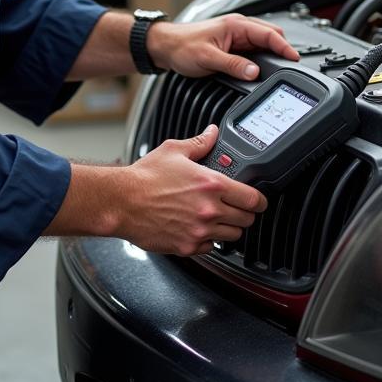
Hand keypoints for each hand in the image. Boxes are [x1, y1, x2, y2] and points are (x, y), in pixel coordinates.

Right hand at [118, 125, 266, 255]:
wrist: (122, 202)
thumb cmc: (145, 177)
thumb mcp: (174, 150)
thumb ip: (199, 143)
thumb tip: (212, 134)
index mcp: (211, 184)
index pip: (253, 199)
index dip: (260, 200)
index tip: (258, 201)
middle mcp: (209, 210)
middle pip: (246, 220)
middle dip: (244, 213)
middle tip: (236, 207)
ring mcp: (199, 231)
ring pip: (232, 236)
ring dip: (228, 227)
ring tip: (216, 217)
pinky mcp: (187, 247)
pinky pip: (211, 248)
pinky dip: (209, 240)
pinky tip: (198, 228)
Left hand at [148, 13, 299, 81]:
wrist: (164, 46)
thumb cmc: (181, 46)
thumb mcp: (208, 59)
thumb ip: (233, 65)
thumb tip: (254, 72)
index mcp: (236, 25)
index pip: (269, 34)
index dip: (285, 47)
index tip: (295, 59)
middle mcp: (238, 27)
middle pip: (270, 36)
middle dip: (282, 49)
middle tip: (291, 66)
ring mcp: (235, 35)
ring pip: (262, 43)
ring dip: (272, 53)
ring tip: (280, 68)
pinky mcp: (231, 44)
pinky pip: (253, 49)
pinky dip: (261, 57)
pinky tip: (262, 67)